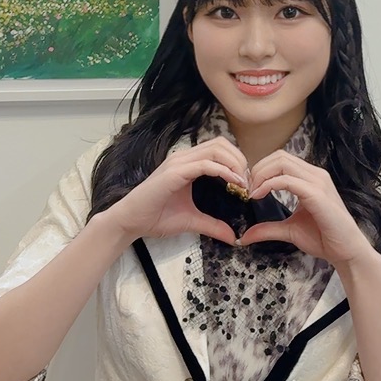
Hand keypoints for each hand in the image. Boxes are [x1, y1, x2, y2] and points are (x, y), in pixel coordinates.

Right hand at [111, 138, 248, 245]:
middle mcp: (183, 158)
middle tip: (249, 180)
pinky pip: (205, 164)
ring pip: (215, 149)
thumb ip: (212, 225)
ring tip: (244, 181)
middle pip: (221, 144)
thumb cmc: (155, 217)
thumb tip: (233, 237)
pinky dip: (223, 170)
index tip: (248, 183)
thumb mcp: (191, 221)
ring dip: (234, 163)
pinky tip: (233, 182)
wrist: (130, 221)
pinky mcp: (174, 172)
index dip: (237, 161)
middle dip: (240, 159)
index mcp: (188, 164)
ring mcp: (178, 162)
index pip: (219, 149)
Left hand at [238, 151, 375, 269]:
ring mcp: (318, 182)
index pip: (280, 159)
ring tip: (252, 193)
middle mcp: (315, 175)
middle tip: (247, 189)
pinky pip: (288, 180)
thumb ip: (268, 229)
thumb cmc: (324, 238)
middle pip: (279, 156)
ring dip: (261, 175)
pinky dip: (268, 185)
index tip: (248, 189)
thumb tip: (244, 236)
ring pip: (282, 162)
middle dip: (257, 170)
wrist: (346, 252)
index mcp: (310, 178)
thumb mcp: (289, 231)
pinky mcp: (317, 194)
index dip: (260, 169)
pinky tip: (259, 196)